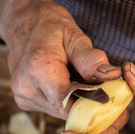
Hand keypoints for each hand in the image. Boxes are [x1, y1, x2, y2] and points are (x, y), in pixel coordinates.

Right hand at [0, 0, 120, 118]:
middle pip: (67, 110)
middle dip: (85, 102)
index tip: (109, 101)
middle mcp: (26, 88)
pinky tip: (65, 82)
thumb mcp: (74, 36)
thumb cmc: (49, 26)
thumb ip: (91, 60)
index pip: (69, 105)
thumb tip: (112, 76)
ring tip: (77, 79)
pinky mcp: (24, 100)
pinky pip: (52, 107)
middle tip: (98, 86)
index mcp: (38, 70)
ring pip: (60, 111)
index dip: (91, 107)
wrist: (22, 22)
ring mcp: (22, 96)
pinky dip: (63, 99)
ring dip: (74, 100)